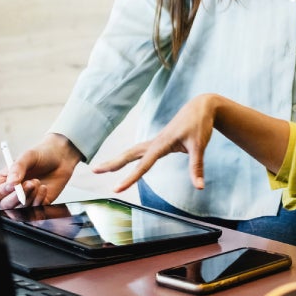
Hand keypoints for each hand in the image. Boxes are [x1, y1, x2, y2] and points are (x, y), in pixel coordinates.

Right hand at [0, 134, 82, 208]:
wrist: (61, 158)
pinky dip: (39, 201)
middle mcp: (12, 192)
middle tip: (30, 184)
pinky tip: (44, 188)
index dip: (2, 192)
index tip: (13, 186)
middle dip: (18, 197)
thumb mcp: (28, 156)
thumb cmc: (42, 155)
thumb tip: (12, 183)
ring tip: (38, 182)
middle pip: (6, 205)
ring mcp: (25, 199)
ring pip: (21, 209)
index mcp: (4, 180)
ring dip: (31, 196)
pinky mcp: (38, 204)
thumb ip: (17, 168)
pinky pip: (35, 210)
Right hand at [92, 94, 217, 192]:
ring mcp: (156, 141)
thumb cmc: (200, 124)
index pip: (143, 165)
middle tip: (94, 171)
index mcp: (162, 143)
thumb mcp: (200, 145)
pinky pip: (140, 151)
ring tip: (102, 168)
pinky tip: (124, 161)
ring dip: (117, 160)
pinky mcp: (160, 141)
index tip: (116, 189)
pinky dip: (129, 157)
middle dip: (112, 163)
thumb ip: (197, 167)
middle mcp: (155, 142)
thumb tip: (199, 187)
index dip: (130, 178)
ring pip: (132, 151)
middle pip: (129, 154)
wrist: (202, 106)